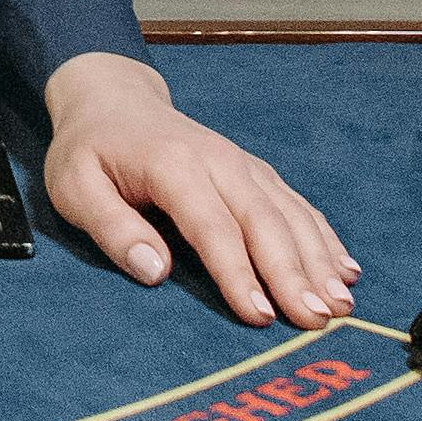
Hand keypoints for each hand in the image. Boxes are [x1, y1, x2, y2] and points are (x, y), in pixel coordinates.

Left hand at [40, 54, 357, 330]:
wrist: (113, 99)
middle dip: (294, 274)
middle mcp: (219, 161)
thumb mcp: (75, 186)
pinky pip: (298, 205)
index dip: (237, 273)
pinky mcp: (256, 173)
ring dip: (319, 261)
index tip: (260, 316)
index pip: (211, 226)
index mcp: (172, 165)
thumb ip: (112, 228)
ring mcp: (243, 165)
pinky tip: (345, 270)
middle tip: (318, 321)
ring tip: (341, 306)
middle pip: (263, 221)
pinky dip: (324, 238)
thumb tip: (152, 272)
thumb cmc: (91, 150)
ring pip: (289, 214)